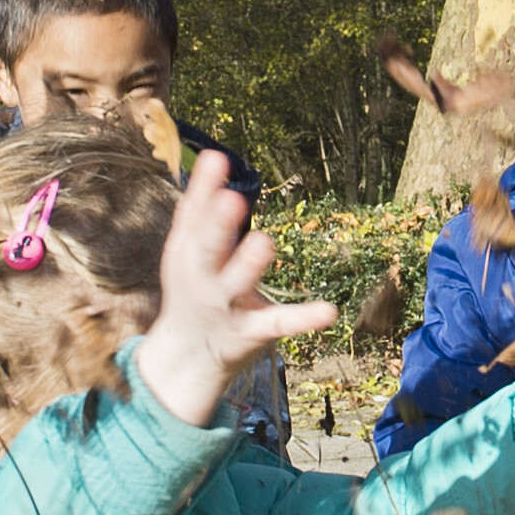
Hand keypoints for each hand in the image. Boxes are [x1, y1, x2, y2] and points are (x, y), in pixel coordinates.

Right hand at [133, 152, 334, 433]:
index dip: (203, 190)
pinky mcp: (252, 331)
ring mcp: (227, 306)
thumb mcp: (185, 252)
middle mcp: (203, 279)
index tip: (217, 159)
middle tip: (233, 200)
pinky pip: (279, 322)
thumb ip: (198, 209)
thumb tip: (213, 156)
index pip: (192, 218)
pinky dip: (304, 318)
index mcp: (186, 255)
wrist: (187, 358)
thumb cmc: (193, 290)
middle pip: (206, 250)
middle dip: (217, 226)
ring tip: (265, 242)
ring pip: (237, 284)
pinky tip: (329, 311)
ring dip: (249, 265)